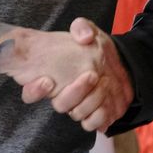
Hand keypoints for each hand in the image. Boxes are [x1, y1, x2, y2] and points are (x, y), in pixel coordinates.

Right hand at [14, 18, 132, 131]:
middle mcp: (61, 95)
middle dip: (74, 92)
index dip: (34, 91)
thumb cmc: (97, 50)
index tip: (48, 81)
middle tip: (91, 75)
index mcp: (51, 77)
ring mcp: (76, 107)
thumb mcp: (91, 32)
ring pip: (76, 114)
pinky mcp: (92, 116)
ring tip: (105, 82)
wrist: (122, 66)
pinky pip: (91, 124)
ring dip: (91, 100)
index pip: (30, 92)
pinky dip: (99, 115)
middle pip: (58, 105)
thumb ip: (82, 28)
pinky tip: (107, 102)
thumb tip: (83, 37)